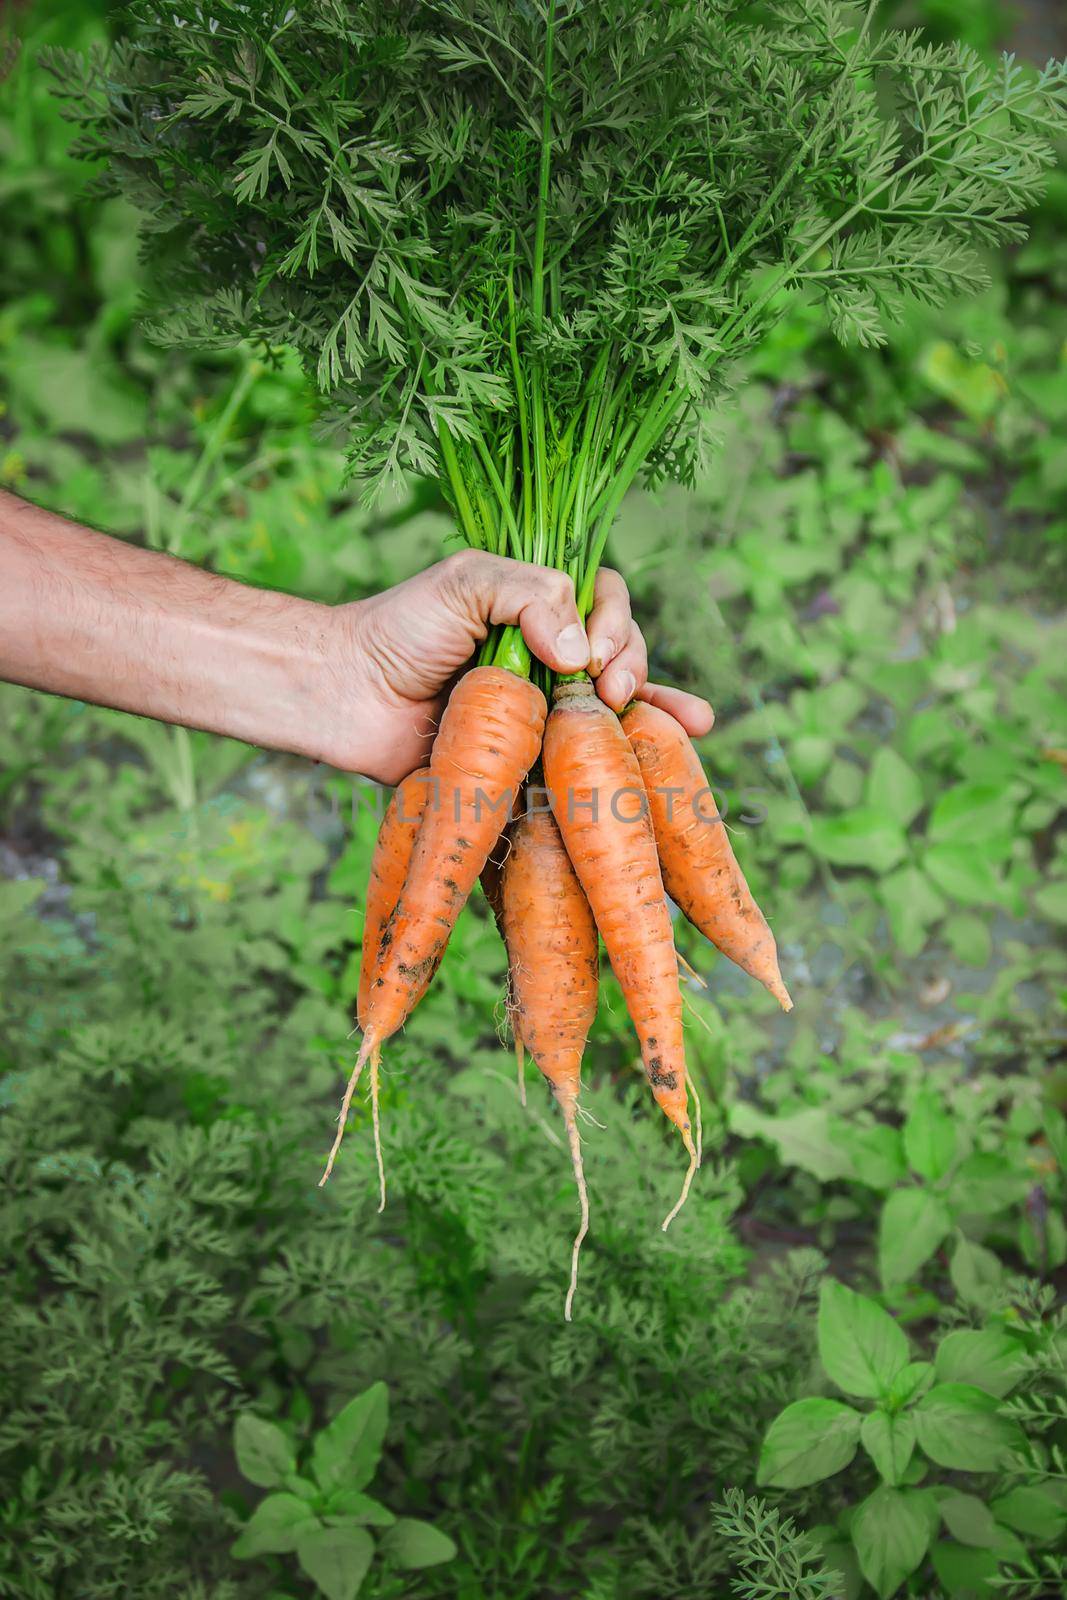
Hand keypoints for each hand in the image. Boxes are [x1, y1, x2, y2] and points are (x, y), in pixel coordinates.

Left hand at [333, 550, 713, 783]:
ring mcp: (542, 710)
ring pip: (617, 709)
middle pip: (622, 656)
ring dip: (658, 712)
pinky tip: (680, 750)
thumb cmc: (399, 630)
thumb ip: (530, 593)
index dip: (614, 622)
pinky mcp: (530, 760)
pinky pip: (584, 762)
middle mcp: (547, 658)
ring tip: (683, 722)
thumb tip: (581, 652)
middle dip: (634, 667)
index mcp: (535, 609)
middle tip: (611, 689)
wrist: (347, 697)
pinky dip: (630, 761)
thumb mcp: (467, 581)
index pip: (605, 603)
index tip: (590, 650)